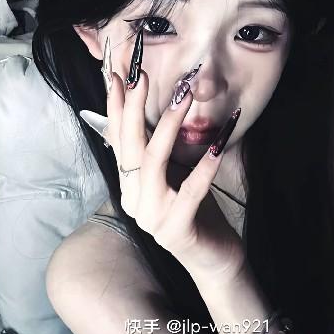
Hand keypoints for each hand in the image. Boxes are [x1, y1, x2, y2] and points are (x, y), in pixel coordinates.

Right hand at [104, 64, 245, 282]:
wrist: (211, 257)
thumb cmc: (194, 209)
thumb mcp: (171, 174)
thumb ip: (156, 150)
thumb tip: (148, 110)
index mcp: (130, 186)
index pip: (118, 140)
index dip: (116, 107)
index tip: (117, 76)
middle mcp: (133, 200)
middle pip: (130, 147)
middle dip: (134, 107)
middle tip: (141, 76)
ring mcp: (152, 218)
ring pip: (154, 162)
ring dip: (169, 125)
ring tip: (183, 95)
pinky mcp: (177, 231)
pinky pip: (191, 190)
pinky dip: (204, 166)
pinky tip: (217, 145)